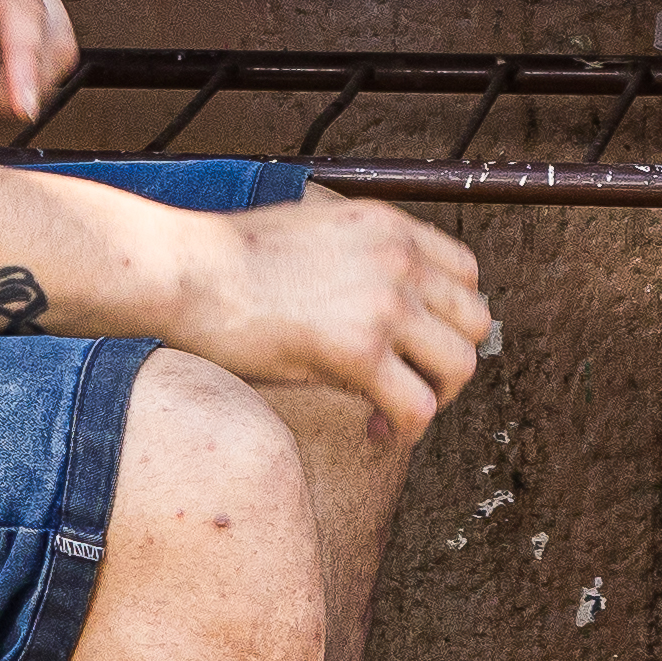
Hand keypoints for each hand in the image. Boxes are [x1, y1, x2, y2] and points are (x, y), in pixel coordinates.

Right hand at [171, 191, 493, 440]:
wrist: (187, 270)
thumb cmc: (231, 260)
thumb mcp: (315, 234)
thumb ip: (360, 259)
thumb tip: (375, 306)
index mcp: (389, 227)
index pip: (466, 273)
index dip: (449, 316)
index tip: (418, 344)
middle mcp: (400, 259)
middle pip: (474, 322)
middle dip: (447, 360)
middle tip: (410, 384)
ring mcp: (384, 304)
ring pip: (459, 366)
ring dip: (434, 398)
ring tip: (393, 413)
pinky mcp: (358, 351)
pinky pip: (416, 407)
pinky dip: (404, 430)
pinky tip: (375, 433)